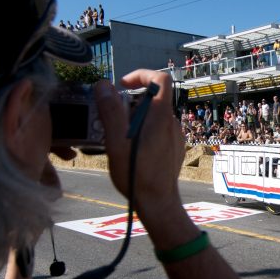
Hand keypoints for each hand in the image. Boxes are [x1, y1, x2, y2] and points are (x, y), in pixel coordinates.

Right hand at [95, 73, 188, 236]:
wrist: (158, 203)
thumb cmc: (136, 175)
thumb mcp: (116, 142)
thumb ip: (110, 111)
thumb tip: (103, 86)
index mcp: (160, 116)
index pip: (160, 78)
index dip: (141, 74)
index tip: (122, 85)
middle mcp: (172, 123)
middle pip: (153, 98)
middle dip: (130, 102)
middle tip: (112, 119)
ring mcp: (176, 136)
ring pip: (154, 116)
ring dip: (135, 119)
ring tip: (118, 138)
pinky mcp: (175, 148)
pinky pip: (159, 131)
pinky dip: (144, 131)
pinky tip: (132, 150)